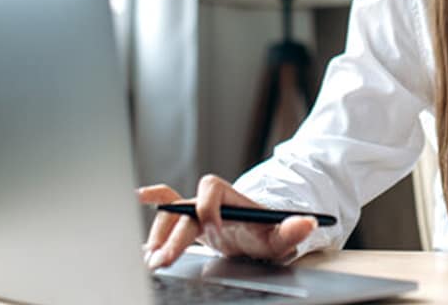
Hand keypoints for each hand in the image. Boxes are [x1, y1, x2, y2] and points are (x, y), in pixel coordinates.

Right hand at [137, 174, 316, 268]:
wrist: (260, 236)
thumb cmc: (269, 234)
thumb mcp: (282, 236)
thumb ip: (293, 230)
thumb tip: (308, 222)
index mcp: (231, 199)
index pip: (212, 188)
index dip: (208, 206)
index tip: (211, 229)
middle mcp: (212, 202)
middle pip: (186, 207)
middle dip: (173, 233)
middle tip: (162, 259)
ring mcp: (199, 212)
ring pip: (172, 212)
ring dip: (159, 233)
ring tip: (151, 258)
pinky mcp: (191, 223)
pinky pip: (169, 206)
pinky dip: (154, 200)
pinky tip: (138, 202)